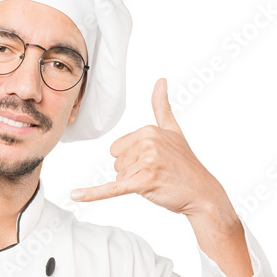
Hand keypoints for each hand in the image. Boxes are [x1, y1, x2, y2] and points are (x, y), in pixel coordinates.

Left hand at [69, 78, 228, 219]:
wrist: (201, 192)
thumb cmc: (185, 164)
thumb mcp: (174, 130)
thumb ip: (162, 106)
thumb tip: (160, 80)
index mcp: (148, 130)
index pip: (116, 148)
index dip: (131, 159)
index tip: (153, 162)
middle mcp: (146, 144)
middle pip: (116, 163)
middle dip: (132, 173)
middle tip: (155, 174)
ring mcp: (146, 164)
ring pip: (119, 177)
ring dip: (134, 184)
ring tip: (156, 182)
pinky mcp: (144, 183)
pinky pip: (112, 188)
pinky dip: (93, 194)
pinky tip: (75, 196)